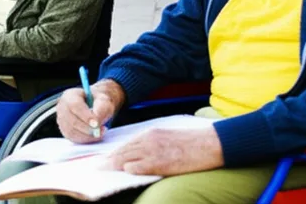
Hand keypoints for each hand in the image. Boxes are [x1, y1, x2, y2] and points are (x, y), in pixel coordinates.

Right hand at [57, 80, 124, 143]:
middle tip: (101, 131)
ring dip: (87, 135)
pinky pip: (73, 138)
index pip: (75, 105)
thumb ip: (101, 108)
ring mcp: (61, 120)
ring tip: (100, 133)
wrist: (94, 106)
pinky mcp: (64, 131)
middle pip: (72, 120)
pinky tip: (94, 136)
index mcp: (70, 95)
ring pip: (72, 131)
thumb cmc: (98, 101)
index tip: (96, 124)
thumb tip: (97, 121)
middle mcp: (62, 107)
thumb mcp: (103, 100)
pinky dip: (85, 139)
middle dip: (87, 128)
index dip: (85, 116)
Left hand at [108, 127, 222, 175]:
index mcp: (150, 132)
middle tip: (97, 167)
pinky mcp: (159, 162)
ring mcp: (152, 151)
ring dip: (114, 165)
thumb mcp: (167, 137)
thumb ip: (152, 143)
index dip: (114, 153)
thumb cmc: (190, 143)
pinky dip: (129, 170)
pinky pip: (137, 167)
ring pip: (125, 158)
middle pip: (122, 151)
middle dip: (109, 160)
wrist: (207, 144)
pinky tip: (124, 173)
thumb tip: (138, 154)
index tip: (104, 159)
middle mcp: (148, 140)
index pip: (126, 144)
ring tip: (104, 171)